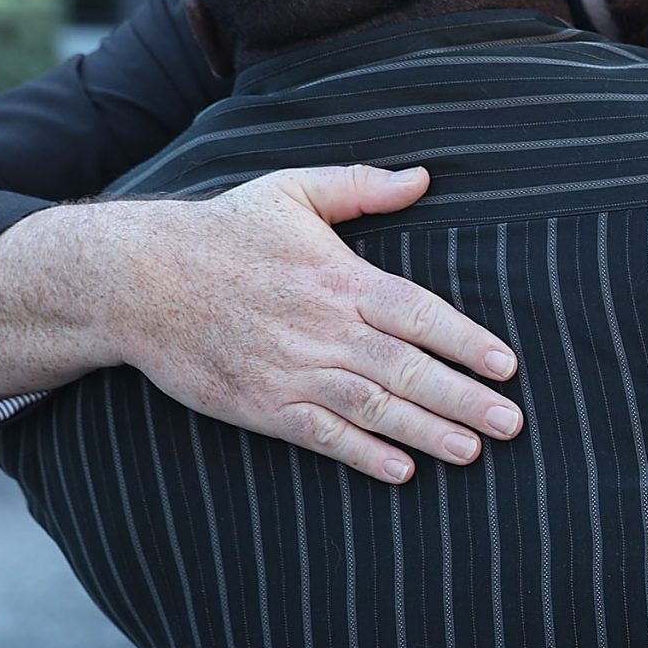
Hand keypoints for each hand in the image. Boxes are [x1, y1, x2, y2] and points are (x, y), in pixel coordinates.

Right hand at [110, 166, 521, 482]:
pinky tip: (401, 471)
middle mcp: (323, 328)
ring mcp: (291, 369)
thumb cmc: (223, 231)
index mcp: (340, 278)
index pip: (420, 313)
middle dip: (464, 398)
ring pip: (373, 407)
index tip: (508, 365)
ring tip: (473, 451)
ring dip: (427, 432)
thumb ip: (361, 186)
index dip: (466, 341)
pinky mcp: (259, 404)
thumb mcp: (291, 191)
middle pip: (407, 368)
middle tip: (513, 423)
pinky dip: (362, 455)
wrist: (134, 278)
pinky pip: (320, 435)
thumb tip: (423, 176)